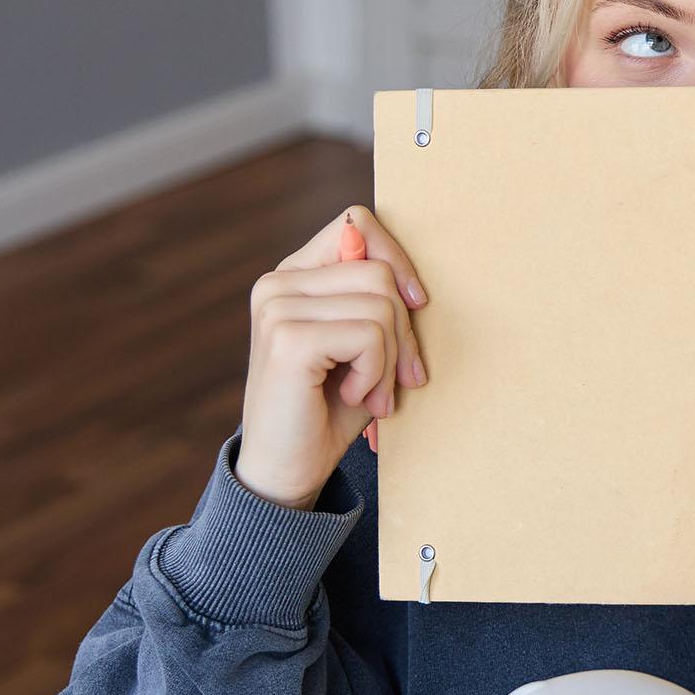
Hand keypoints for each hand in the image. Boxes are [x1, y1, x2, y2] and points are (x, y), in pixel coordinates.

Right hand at [236, 206, 428, 510]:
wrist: (287, 471)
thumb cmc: (331, 409)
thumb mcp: (364, 347)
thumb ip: (379, 301)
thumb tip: (400, 273)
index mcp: (294, 276)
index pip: (357, 223)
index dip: (398, 258)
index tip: (417, 303)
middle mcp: (277, 283)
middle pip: (379, 271)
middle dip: (404, 331)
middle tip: (401, 379)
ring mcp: (276, 307)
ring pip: (381, 305)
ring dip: (391, 361)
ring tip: (371, 394)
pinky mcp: (287, 338)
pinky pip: (369, 335)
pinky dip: (377, 374)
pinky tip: (355, 397)